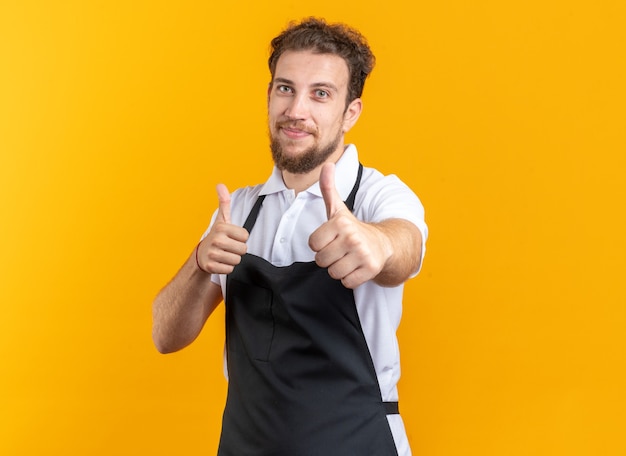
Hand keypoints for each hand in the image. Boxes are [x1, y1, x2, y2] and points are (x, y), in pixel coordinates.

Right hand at [196, 184, 248, 273]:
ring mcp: (213, 254)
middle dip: (238, 250)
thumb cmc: (216, 236)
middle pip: (243, 249)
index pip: (245, 236)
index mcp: (221, 228)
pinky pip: (229, 269)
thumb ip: (224, 202)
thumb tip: (220, 185)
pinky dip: (226, 268)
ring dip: (232, 259)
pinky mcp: (211, 267)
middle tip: (228, 247)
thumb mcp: (221, 219)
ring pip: (237, 260)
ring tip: (224, 254)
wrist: (201, 255)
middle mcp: (216, 240)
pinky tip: (220, 262)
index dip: (240, 238)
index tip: (231, 237)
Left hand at [308, 163, 391, 288]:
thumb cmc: (353, 228)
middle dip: (328, 258)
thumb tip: (327, 165)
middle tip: (340, 250)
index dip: (320, 244)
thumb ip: (328, 188)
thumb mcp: (338, 209)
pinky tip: (356, 267)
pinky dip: (350, 278)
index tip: (331, 239)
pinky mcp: (371, 269)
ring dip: (339, 269)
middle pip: (321, 260)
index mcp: (341, 223)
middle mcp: (352, 237)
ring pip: (333, 273)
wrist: (383, 244)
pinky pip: (347, 282)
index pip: (313, 244)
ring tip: (348, 258)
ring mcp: (363, 254)